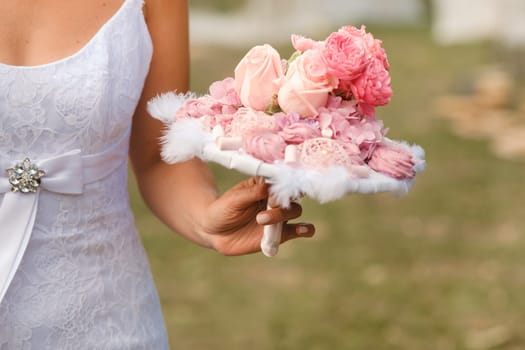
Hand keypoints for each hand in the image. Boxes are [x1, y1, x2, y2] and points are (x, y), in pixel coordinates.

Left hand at [200, 177, 314, 255]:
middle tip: (268, 205)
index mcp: (265, 186)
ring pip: (295, 211)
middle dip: (282, 200)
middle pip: (291, 196)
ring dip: (283, 215)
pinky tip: (303, 230)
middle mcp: (274, 200)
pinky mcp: (278, 234)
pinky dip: (305, 230)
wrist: (213, 231)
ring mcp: (278, 217)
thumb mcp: (234, 199)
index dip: (286, 180)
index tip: (280, 186)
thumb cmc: (222, 209)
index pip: (283, 179)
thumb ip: (254, 193)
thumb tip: (270, 186)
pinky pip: (297, 231)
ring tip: (262, 220)